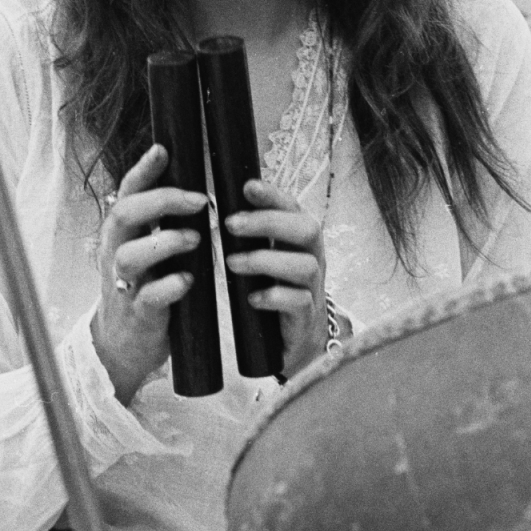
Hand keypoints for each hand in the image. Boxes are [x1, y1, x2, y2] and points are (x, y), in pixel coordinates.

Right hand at [91, 144, 205, 405]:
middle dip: (161, 201)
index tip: (164, 149)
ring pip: (131, 256)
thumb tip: (199, 188)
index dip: (143, 170)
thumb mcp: (148, 251)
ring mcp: (124, 285)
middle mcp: (116, 254)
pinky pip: (149, 297)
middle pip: (124, 215)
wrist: (122, 346)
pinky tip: (188, 279)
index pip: (127, 193)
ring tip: (196, 238)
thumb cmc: (145, 288)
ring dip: (165, 242)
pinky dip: (169, 285)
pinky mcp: (138, 315)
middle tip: (199, 199)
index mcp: (121, 234)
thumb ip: (163, 223)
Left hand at [224, 178, 327, 378]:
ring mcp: (313, 289)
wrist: (296, 343)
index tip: (247, 187)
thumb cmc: (275, 293)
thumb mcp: (265, 259)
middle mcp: (313, 260)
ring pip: (305, 266)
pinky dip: (275, 297)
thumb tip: (216, 204)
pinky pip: (300, 303)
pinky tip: (251, 298)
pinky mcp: (306, 319)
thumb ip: (251, 236)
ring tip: (232, 262)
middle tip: (230, 223)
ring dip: (266, 260)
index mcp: (300, 242)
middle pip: (307, 230)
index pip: (295, 209)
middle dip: (269, 222)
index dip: (274, 196)